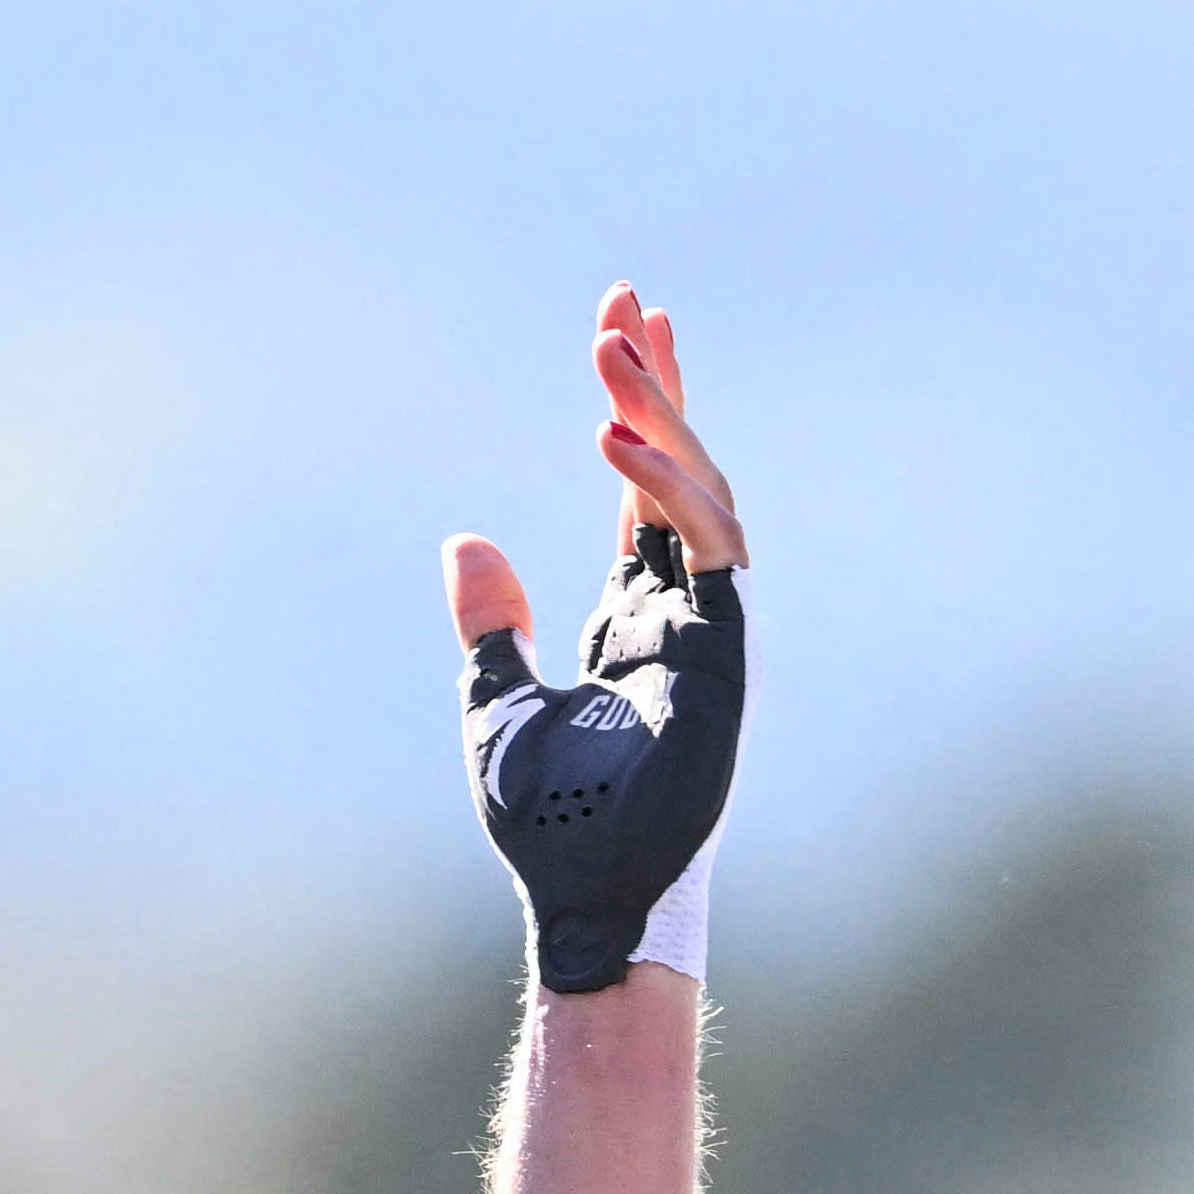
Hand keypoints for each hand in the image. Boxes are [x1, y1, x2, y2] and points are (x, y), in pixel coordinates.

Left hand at [444, 289, 749, 996]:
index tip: (619, 324)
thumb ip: (491, 621)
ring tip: (611, 346)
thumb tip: (467, 540)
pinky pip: (711, 547)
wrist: (580, 895)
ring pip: (701, 490)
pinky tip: (616, 441)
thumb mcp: (494, 697)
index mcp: (639, 615)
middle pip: (681, 468)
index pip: (645, 488)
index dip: (638, 406)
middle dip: (658, 380)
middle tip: (626, 298)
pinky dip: (667, 490)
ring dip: (660, 415)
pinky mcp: (726, 653)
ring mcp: (712, 628)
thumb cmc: (545, 820)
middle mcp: (685, 610)